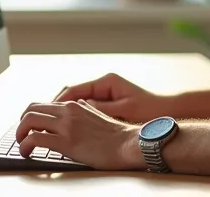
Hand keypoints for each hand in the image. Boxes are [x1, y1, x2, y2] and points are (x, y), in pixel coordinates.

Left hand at [15, 100, 143, 170]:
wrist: (128, 144)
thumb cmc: (117, 135)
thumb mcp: (99, 115)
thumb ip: (86, 109)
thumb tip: (80, 106)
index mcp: (75, 106)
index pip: (44, 104)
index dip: (32, 115)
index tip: (29, 127)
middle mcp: (68, 111)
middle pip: (32, 109)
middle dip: (22, 123)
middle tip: (21, 135)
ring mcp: (66, 125)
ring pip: (29, 121)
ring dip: (20, 133)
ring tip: (21, 145)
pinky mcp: (66, 142)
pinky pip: (35, 139)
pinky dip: (25, 145)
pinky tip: (26, 153)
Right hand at [54, 72, 169, 122]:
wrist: (166, 111)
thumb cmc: (148, 110)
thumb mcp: (123, 109)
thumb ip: (99, 108)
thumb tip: (76, 108)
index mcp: (106, 82)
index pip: (73, 90)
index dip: (57, 102)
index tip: (45, 114)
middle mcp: (103, 84)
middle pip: (71, 94)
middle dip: (56, 107)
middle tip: (43, 121)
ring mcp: (104, 93)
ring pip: (76, 100)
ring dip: (64, 111)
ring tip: (52, 125)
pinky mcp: (107, 102)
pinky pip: (85, 107)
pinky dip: (75, 115)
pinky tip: (69, 127)